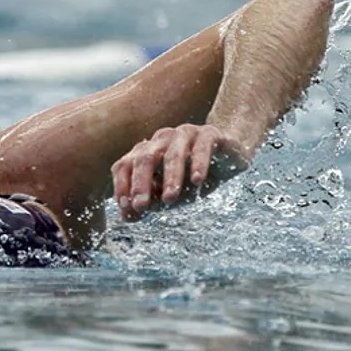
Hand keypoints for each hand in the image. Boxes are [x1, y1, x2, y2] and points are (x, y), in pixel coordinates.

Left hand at [111, 124, 250, 221]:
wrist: (228, 154)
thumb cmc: (192, 175)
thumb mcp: (170, 193)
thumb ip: (150, 202)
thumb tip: (128, 217)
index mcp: (145, 151)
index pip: (124, 165)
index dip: (122, 186)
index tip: (127, 207)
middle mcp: (161, 139)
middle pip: (144, 158)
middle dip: (141, 184)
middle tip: (141, 206)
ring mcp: (184, 134)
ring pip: (173, 154)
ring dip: (170, 178)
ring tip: (170, 199)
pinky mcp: (209, 134)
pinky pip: (202, 147)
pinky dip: (199, 164)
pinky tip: (197, 181)